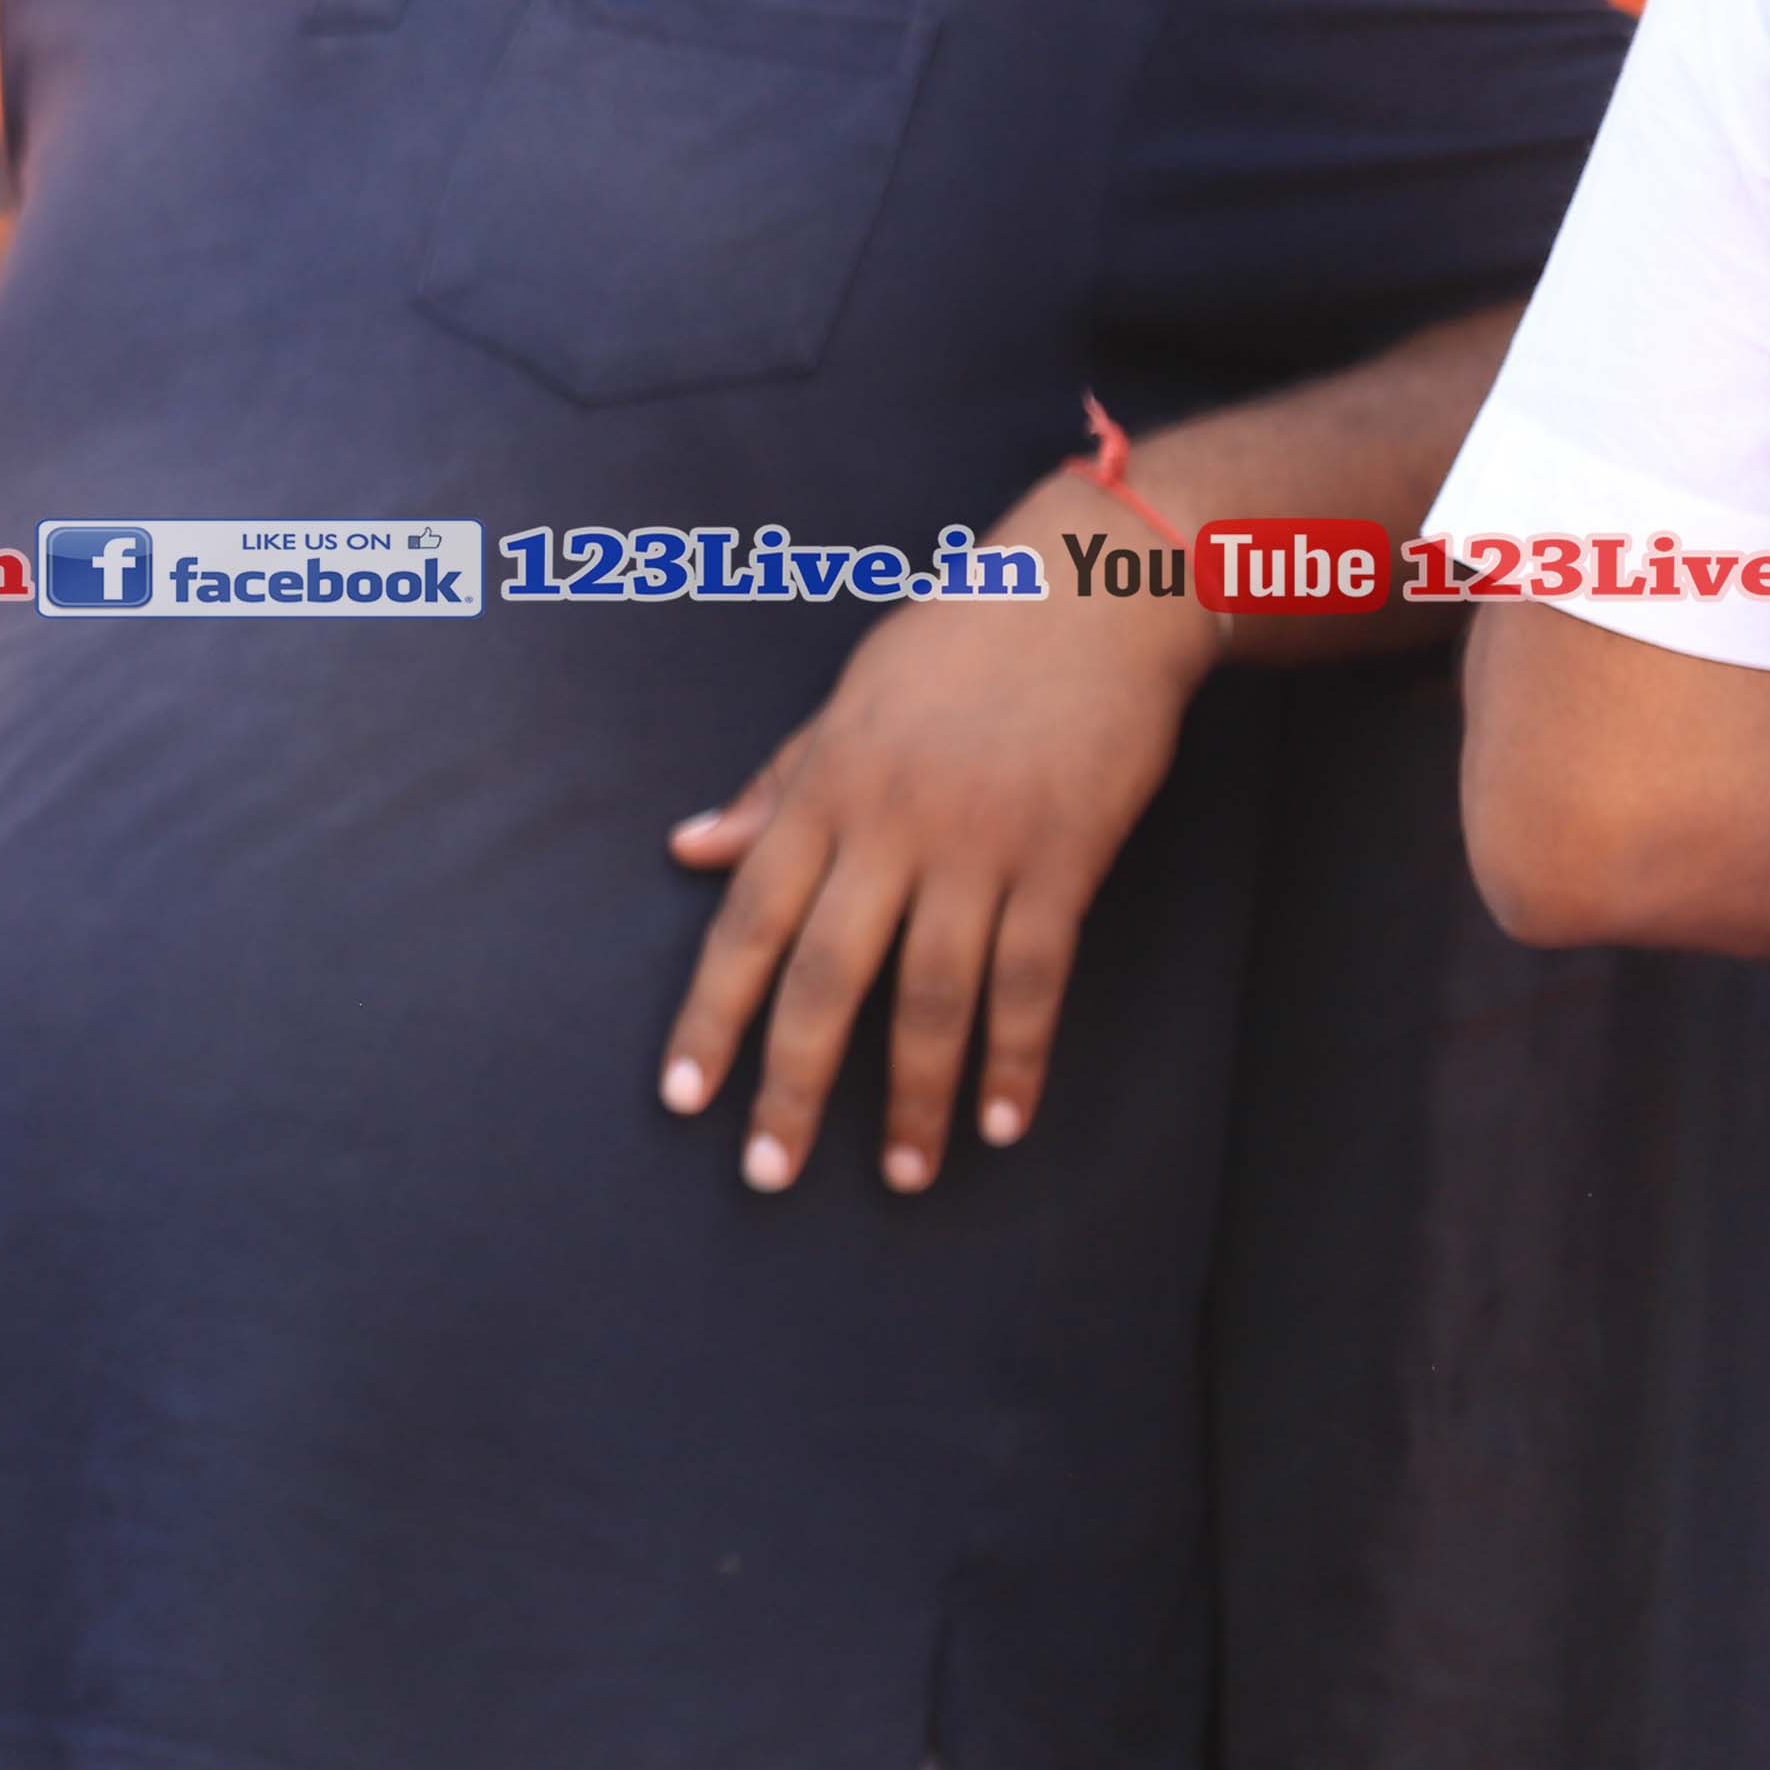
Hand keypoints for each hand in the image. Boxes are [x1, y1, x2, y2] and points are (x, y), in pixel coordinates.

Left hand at [656, 485, 1213, 1192]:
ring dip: (911, 1097)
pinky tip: (1000, 1120)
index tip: (681, 1096)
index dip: (710, 1016)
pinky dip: (1016, 1057)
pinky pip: (1033, 980)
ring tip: (899, 1175)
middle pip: (824, 978)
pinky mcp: (1063, 861)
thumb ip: (772, 789)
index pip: (745, 921)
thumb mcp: (844, 705)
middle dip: (789, 1085)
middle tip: (766, 1174)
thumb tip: (688, 849)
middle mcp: (889, 828)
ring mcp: (979, 847)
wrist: (1088, 593)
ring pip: (930, 997)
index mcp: (824, 791)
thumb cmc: (956, 644)